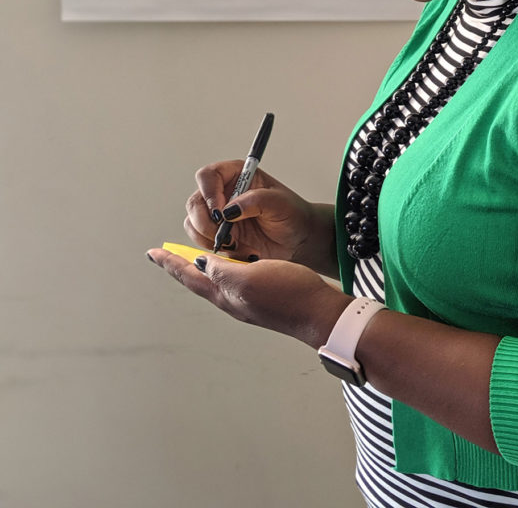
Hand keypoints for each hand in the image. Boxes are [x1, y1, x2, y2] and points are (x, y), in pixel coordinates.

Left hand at [146, 248, 349, 347]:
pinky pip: (233, 279)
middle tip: (165, 253)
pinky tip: (230, 262)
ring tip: (190, 255)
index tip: (152, 252)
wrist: (318, 312)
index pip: (189, 276)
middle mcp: (232, 299)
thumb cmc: (288, 294)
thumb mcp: (249, 278)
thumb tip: (201, 263)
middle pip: (198, 279)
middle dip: (181, 264)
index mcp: (225, 294)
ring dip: (200, 265)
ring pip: (215, 280)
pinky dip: (223, 267)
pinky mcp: (262, 296)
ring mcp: (248, 299)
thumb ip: (222, 271)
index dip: (170, 262)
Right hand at [184, 161, 335, 271]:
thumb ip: (256, 200)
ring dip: (208, 237)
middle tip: (226, 235)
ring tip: (235, 244)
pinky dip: (213, 249)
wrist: (298, 240)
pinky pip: (200, 241)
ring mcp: (217, 215)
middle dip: (206, 221)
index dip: (209, 193)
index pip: (208, 175)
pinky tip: (236, 250)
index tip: (220, 213)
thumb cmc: (292, 215)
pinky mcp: (217, 235)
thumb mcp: (280, 203)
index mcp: (237, 175)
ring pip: (193, 223)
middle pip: (195, 202)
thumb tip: (230, 209)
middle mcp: (222, 193)